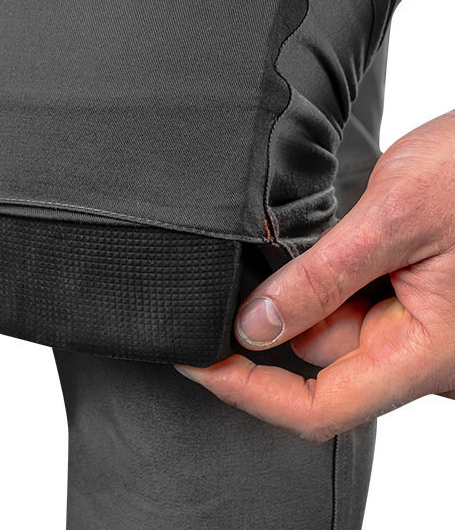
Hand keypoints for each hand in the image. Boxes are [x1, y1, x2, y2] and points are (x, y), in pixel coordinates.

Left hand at [173, 109, 454, 441]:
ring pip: (339, 325)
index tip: (196, 360)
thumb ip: (320, 277)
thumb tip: (252, 326)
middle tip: (279, 243)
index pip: (319, 406)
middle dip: (290, 305)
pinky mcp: (423, 304)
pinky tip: (353, 231)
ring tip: (346, 224)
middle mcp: (428, 354)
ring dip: (318, 280)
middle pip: (325, 356)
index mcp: (428, 354)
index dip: (247, 389)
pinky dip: (339, 272)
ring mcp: (427, 329)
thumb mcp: (391, 218)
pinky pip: (361, 301)